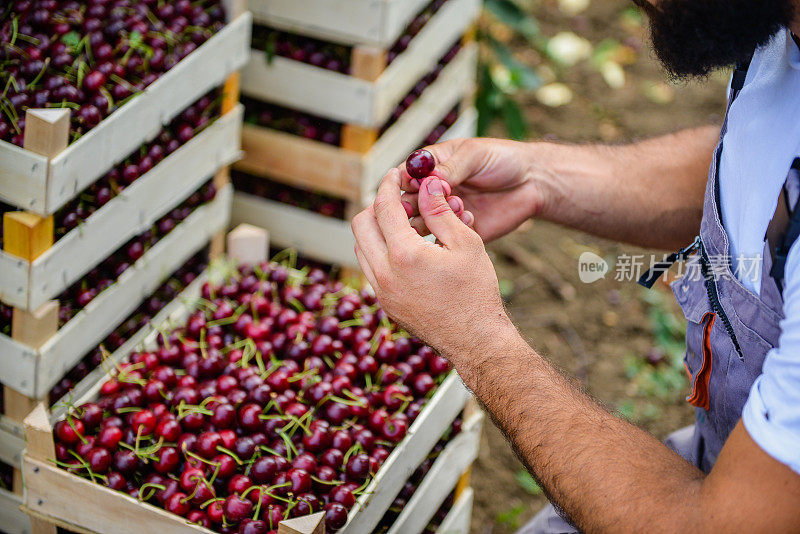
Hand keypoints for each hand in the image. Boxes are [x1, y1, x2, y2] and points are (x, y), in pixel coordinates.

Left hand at [351, 168, 509, 361]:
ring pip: (361, 247)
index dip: (388, 183)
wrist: (475, 341)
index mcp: (404, 254)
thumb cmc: (476, 293)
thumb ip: (440, 211)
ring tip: (403, 223)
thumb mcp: (466, 243)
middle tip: (398, 198)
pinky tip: (405, 249)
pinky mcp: (384, 303)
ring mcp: (381, 291)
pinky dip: (379, 251)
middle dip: (376, 205)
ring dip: (375, 229)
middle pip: (361, 224)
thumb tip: (426, 184)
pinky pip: (370, 268)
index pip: (383, 206)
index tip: (395, 174)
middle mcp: (384, 273)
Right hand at [399, 137, 542, 241]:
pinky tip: (471, 216)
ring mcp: (446, 212)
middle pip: (408, 202)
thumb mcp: (474, 155)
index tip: (412, 186)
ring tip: (457, 205)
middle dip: (412, 205)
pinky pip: (447, 235)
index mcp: (434, 167)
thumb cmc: (502, 160)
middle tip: (421, 207)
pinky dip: (453, 228)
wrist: (532, 182)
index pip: (407, 175)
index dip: (404, 181)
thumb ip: (451, 168)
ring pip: (423, 222)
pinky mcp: (461, 231)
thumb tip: (428, 180)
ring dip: (433, 218)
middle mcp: (435, 192)